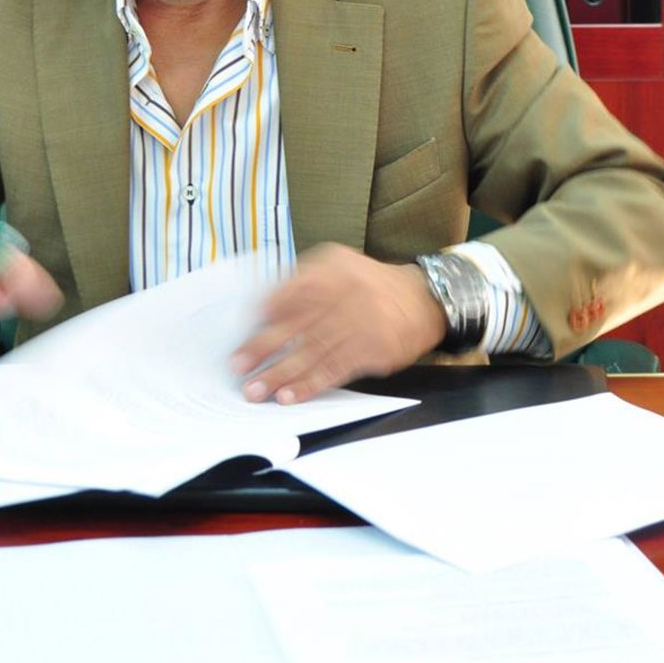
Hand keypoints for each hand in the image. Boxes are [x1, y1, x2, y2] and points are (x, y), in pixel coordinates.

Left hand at [230, 243, 446, 403]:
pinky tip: (290, 395)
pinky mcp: (375, 350)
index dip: (267, 309)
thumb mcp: (340, 267)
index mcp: (334, 267)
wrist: (424, 298)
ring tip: (257, 389)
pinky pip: (336, 369)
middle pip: (300, 322)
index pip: (294, 288)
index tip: (243, 327)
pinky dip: (310, 384)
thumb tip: (262, 310)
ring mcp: (364, 322)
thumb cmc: (370, 285)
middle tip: (239, 364)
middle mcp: (348, 291)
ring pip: (314, 350)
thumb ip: (305, 283)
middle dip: (264, 346)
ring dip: (282, 373)